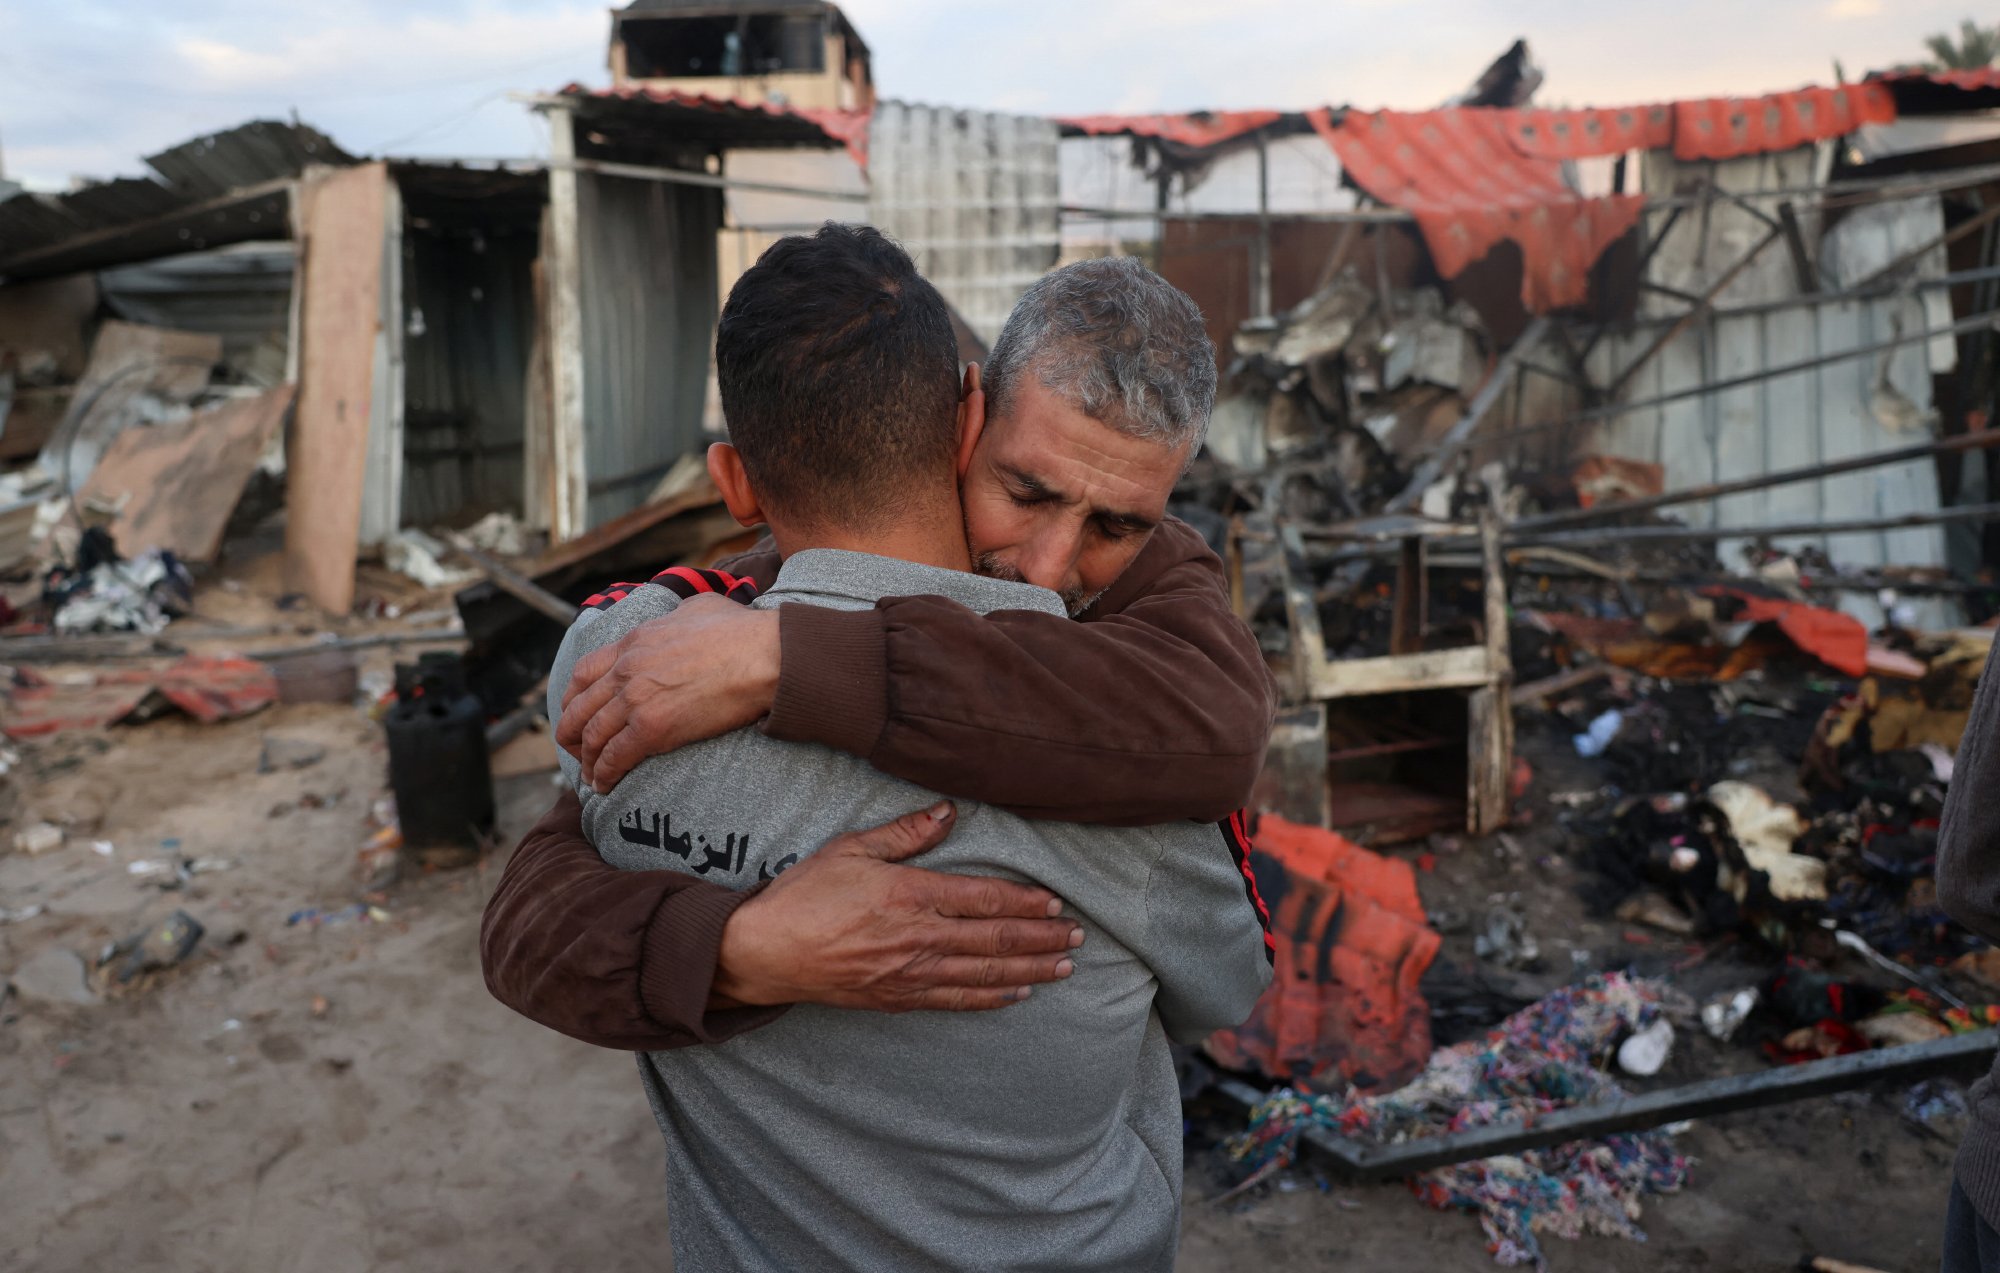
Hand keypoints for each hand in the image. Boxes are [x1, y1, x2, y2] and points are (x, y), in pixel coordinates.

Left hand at [558, 593, 780, 790]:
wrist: (764, 656)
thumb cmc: (742, 631)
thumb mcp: (698, 607)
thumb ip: (676, 615)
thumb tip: (681, 619)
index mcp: (634, 642)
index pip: (584, 672)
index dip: (573, 697)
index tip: (575, 711)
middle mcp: (626, 670)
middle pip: (579, 707)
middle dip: (571, 733)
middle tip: (576, 749)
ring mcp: (636, 700)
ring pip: (592, 736)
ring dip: (586, 760)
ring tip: (590, 776)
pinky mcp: (652, 729)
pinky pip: (614, 757)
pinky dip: (604, 774)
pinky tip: (605, 785)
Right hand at [714, 802, 1082, 1012]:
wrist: (763, 952)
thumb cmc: (803, 895)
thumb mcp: (851, 848)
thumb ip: (905, 834)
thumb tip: (949, 812)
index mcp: (911, 894)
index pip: (984, 898)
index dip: (1026, 902)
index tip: (1056, 903)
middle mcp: (919, 937)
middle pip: (996, 939)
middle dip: (1042, 938)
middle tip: (1079, 937)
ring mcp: (910, 973)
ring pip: (985, 974)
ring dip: (1030, 970)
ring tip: (1064, 967)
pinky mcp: (898, 998)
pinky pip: (956, 1001)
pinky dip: (991, 998)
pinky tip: (1016, 994)